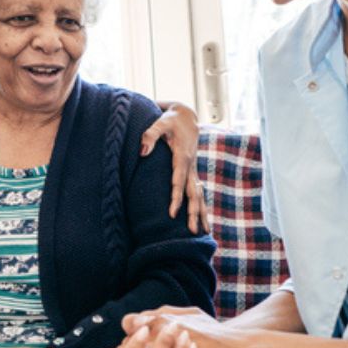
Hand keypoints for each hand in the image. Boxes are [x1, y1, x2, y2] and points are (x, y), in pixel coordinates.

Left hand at [144, 102, 207, 233]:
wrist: (187, 115)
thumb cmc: (171, 120)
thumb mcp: (160, 122)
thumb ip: (150, 135)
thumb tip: (142, 152)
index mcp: (183, 156)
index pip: (179, 181)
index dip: (175, 197)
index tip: (172, 213)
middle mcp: (191, 165)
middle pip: (193, 193)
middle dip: (193, 212)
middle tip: (192, 231)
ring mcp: (193, 169)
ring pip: (199, 195)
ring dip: (201, 213)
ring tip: (204, 232)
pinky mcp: (192, 171)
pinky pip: (198, 191)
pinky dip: (201, 206)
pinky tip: (203, 220)